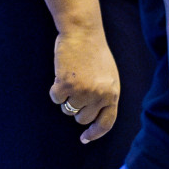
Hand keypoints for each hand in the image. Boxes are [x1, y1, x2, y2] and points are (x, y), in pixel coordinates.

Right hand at [49, 25, 119, 143]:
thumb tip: (91, 119)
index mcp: (113, 93)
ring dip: (66, 97)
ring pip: (68, 110)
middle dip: (76, 107)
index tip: (84, 138)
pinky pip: (56, 99)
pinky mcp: (66, 85)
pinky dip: (55, 89)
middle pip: (82, 119)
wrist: (83, 31)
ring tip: (71, 76)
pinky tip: (61, 74)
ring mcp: (83, 91)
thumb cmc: (94, 51)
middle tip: (76, 87)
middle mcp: (100, 95)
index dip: (94, 133)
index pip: (106, 123)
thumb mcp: (107, 75)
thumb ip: (104, 95)